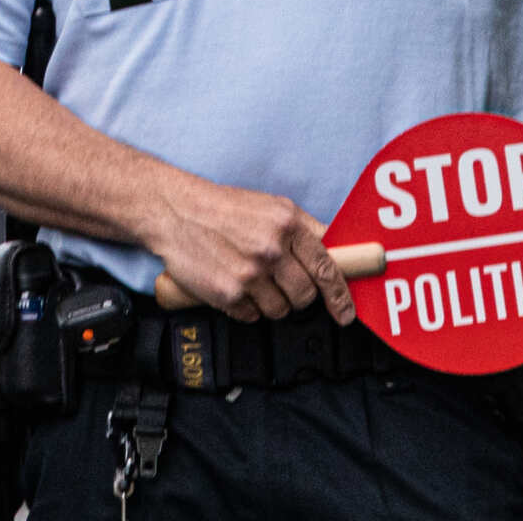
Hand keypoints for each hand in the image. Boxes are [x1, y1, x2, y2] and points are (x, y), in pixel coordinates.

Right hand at [142, 175, 355, 325]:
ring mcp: (250, 274)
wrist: (175, 211)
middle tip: (282, 282)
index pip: (326, 266)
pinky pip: (253, 316)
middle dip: (299, 294)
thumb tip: (334, 255)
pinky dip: (248, 307)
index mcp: (286, 223)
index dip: (340, 293)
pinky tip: (236, 285)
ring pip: (281, 309)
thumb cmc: (223, 208)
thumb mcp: (271, 207)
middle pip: (306, 294)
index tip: (346, 311)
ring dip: (272, 302)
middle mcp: (271, 248)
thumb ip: (303, 231)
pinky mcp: (229, 294)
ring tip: (254, 279)